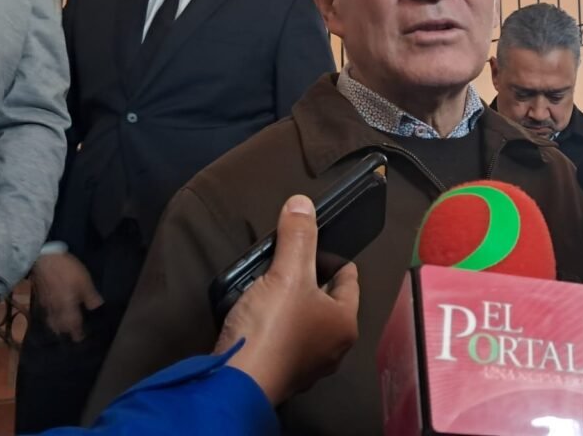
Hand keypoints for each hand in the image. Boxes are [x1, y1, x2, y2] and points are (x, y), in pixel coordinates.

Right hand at [30, 252, 102, 340]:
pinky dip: (51, 317)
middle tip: (72, 334)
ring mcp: (45, 304)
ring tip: (63, 328)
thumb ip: (91, 297)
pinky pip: (46, 313)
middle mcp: (54, 310)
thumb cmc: (67, 271)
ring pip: (51, 321)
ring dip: (57, 326)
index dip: (77, 333)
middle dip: (66, 332)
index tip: (81, 339)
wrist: (44, 258)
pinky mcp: (39, 297)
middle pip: (59, 326)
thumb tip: (96, 308)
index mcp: (67, 308)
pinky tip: (54, 314)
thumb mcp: (85, 282)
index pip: (73, 325)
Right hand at [216, 195, 359, 405]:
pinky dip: (276, 325)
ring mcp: (308, 364)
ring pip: (305, 321)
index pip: (348, 279)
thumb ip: (297, 237)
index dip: (330, 257)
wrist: (235, 380)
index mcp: (345, 323)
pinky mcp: (281, 373)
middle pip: (326, 300)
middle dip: (308, 279)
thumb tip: (302, 202)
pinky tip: (258, 313)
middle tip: (285, 262)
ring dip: (290, 302)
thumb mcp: (286, 273)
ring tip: (270, 284)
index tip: (308, 245)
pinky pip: (284, 339)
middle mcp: (334, 348)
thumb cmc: (272, 327)